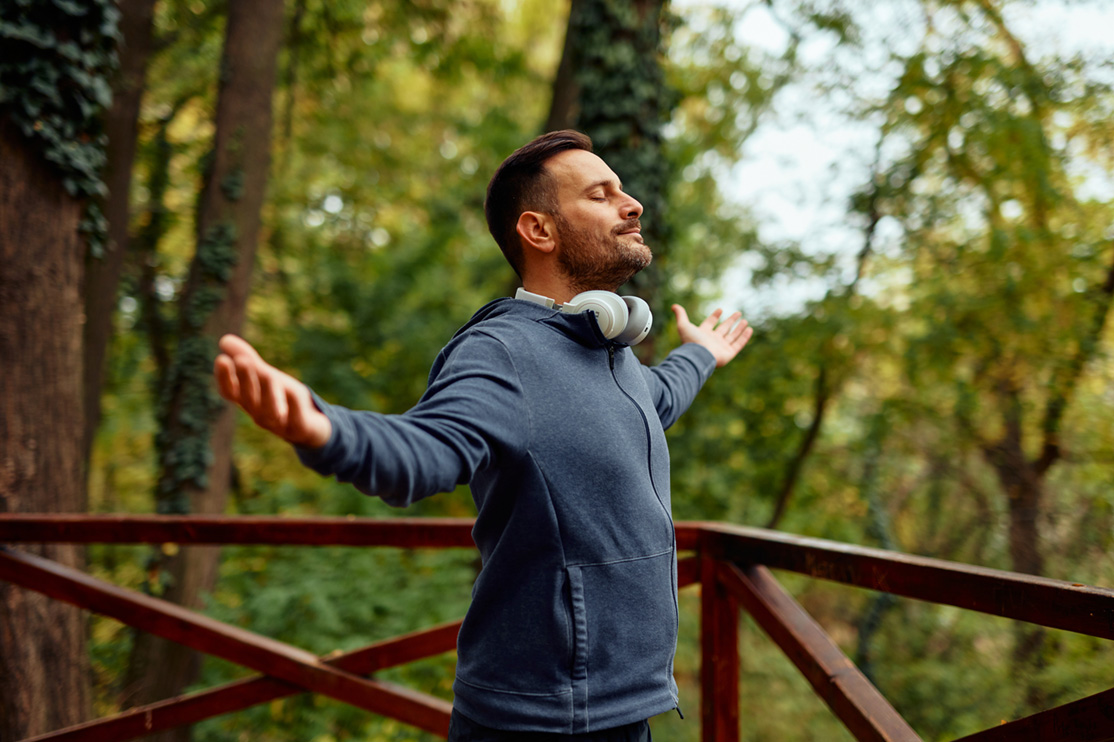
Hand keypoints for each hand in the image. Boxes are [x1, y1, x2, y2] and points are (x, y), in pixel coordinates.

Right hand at [213, 334, 331, 447]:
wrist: (311, 428)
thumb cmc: (282, 400)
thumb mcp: (265, 377)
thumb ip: (247, 359)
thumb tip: (224, 339)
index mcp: (249, 401)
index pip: (230, 392)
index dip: (224, 378)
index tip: (221, 359)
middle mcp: (259, 414)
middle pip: (249, 399)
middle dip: (246, 380)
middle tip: (243, 360)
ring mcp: (279, 424)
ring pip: (270, 411)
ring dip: (267, 393)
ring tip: (268, 374)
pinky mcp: (300, 428)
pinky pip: (297, 420)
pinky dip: (294, 407)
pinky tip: (294, 393)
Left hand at [672, 304, 752, 367]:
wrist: (698, 356)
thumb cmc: (691, 341)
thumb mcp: (683, 325)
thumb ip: (680, 315)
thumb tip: (674, 306)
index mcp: (703, 334)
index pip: (710, 323)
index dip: (714, 316)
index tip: (720, 309)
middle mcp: (712, 340)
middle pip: (724, 329)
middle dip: (731, 321)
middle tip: (738, 313)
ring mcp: (721, 347)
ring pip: (732, 336)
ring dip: (739, 328)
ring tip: (745, 321)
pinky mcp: (729, 353)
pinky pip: (739, 344)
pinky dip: (744, 337)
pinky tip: (749, 329)